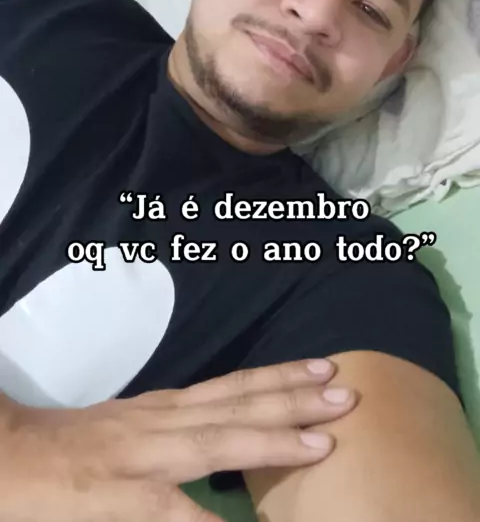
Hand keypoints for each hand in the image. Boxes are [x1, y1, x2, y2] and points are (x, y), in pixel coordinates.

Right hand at [0, 358, 356, 520]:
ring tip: (322, 438)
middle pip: (238, 403)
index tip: (322, 367)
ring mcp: (146, 456)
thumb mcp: (134, 426)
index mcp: (167, 406)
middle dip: (295, 398)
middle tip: (347, 392)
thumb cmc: (75, 444)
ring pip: (218, 440)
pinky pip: (175, 511)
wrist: (13, 454)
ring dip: (272, 437)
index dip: (279, 376)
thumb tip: (225, 425)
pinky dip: (210, 519)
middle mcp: (164, 420)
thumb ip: (180, 426)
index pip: (233, 384)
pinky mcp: (124, 496)